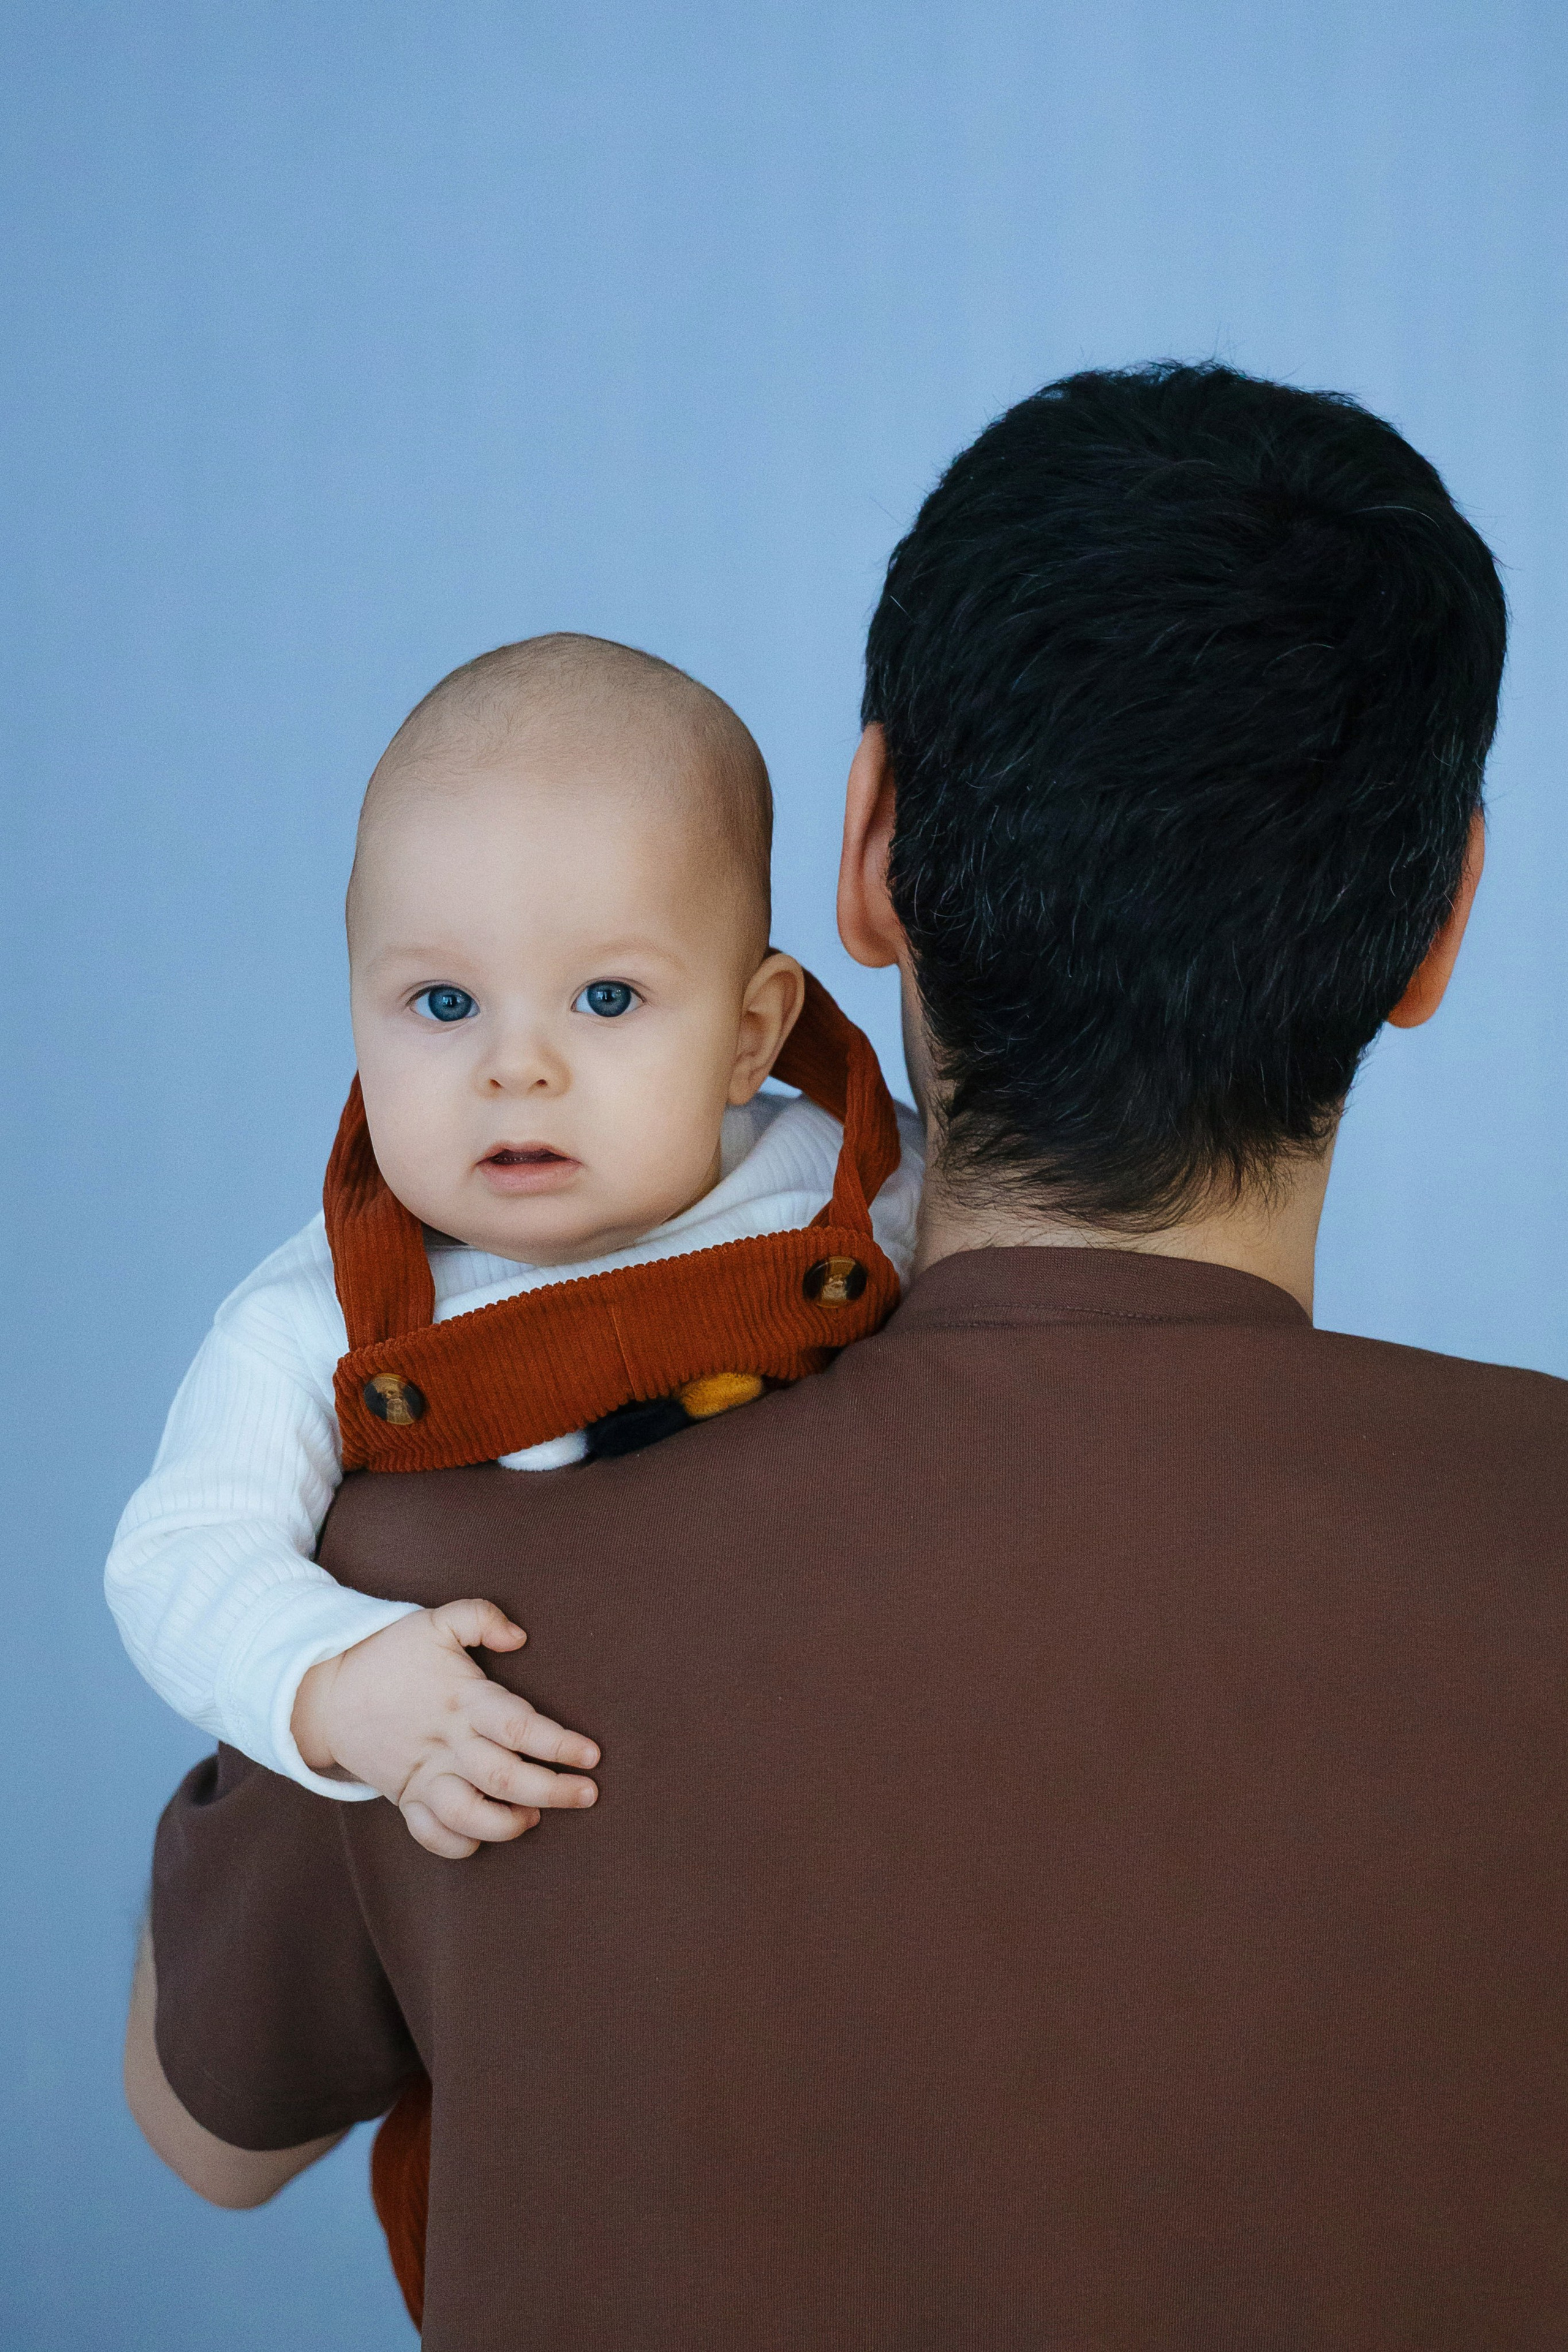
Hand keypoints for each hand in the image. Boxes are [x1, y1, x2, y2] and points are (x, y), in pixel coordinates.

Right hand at [291, 1600, 598, 1858]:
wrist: (323, 1691)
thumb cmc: (389, 1653)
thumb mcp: (434, 1621)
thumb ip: (480, 1617)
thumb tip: (520, 1635)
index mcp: (461, 1699)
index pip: (517, 1725)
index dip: (558, 1743)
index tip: (592, 1755)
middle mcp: (444, 1743)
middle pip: (502, 1776)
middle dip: (551, 1791)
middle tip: (588, 1794)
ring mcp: (422, 1775)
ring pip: (466, 1815)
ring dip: (505, 1824)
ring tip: (534, 1819)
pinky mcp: (404, 1797)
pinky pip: (430, 1835)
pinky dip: (457, 1844)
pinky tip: (484, 1837)